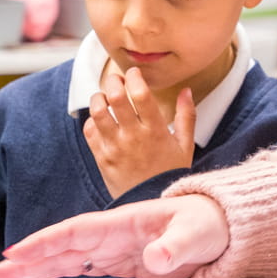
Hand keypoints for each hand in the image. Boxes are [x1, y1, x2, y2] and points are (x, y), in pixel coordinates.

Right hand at [0, 194, 229, 277]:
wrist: (227, 229)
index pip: (77, 231)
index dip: (47, 242)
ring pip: (67, 257)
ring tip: (0, 276)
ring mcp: (117, 247)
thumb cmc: (212, 224)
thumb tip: (156, 258)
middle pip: (63, 246)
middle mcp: (115, 233)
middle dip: (28, 259)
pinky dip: (58, 272)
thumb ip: (176, 246)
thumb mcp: (197, 234)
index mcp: (126, 222)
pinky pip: (82, 266)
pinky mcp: (123, 261)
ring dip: (36, 267)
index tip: (18, 253)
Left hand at [85, 67, 195, 198]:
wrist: (152, 203)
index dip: (135, 77)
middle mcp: (133, 137)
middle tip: (117, 80)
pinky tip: (102, 120)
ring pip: (97, 112)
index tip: (135, 74)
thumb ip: (187, 115)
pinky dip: (92, 120)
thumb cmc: (170, 173)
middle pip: (115, 97)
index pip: (140, 94)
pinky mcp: (101, 158)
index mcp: (156, 131)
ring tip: (106, 97)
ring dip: (99, 98)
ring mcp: (115, 148)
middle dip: (113, 81)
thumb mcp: (185, 145)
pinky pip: (89, 131)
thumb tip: (186, 90)